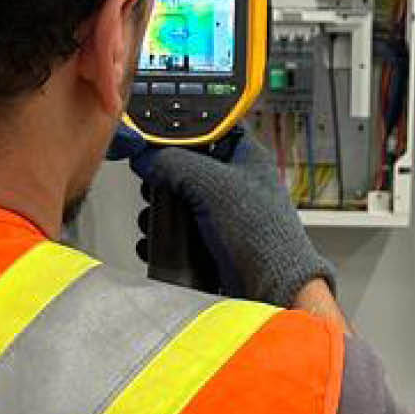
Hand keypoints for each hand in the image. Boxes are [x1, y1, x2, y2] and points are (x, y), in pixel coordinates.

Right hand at [122, 129, 335, 309]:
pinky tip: (153, 241)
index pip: (210, 126)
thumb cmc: (260, 233)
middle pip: (187, 166)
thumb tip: (144, 157)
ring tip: (150, 218)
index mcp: (245, 155)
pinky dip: (162, 235)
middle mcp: (235, 181)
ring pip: (180, 200)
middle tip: (151, 184)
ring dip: (158, 210)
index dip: (183, 130)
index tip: (154, 137)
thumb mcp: (211, 184)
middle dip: (163, 178)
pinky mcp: (213, 241)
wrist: (270, 288)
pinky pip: (179, 231)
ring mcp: (224, 213)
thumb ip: (173, 163)